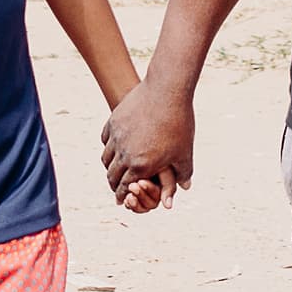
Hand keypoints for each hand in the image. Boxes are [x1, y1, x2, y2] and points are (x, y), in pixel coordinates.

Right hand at [102, 76, 195, 206]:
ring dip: (109, 167)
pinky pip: (105, 140)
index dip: (123, 196)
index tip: (121, 200)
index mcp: (141, 166)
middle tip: (116, 188)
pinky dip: (108, 147)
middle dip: (114, 185)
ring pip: (106, 159)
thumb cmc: (179, 123)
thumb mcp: (185, 152)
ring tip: (113, 169)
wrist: (166, 91)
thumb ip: (183, 174)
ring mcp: (117, 137)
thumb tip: (185, 189)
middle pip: (112, 176)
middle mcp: (125, 154)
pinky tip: (113, 147)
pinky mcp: (113, 121)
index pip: (126, 188)